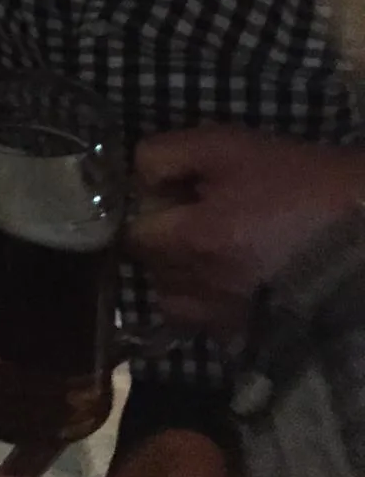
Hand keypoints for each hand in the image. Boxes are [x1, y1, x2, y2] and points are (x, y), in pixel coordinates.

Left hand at [127, 126, 364, 333]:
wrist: (363, 221)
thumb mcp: (225, 146)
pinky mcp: (257, 330)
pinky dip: (206, 307)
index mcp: (198, 239)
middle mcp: (209, 285)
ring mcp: (233, 314)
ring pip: (174, 303)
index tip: (169, 200)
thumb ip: (164, 156)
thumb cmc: (296, 179)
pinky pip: (208, 326)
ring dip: (179, 278)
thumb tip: (136, 180)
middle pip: (153, 269)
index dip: (146, 214)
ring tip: (207, 254)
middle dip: (161, 244)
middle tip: (192, 220)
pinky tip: (226, 281)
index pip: (135, 236)